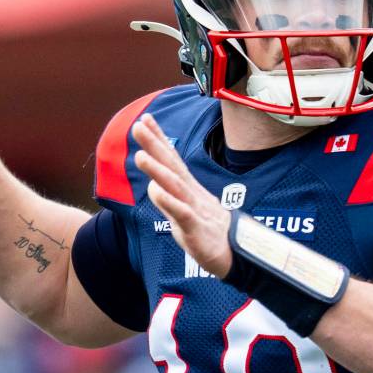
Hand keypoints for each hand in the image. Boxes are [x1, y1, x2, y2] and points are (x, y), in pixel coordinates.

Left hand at [132, 113, 232, 277]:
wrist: (234, 254)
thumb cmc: (206, 230)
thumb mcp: (184, 210)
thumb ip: (169, 196)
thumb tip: (153, 184)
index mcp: (187, 187)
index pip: (171, 159)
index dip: (159, 139)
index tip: (145, 118)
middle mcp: (190, 193)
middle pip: (171, 166)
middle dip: (154, 145)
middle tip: (138, 125)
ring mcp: (193, 209)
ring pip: (174, 186)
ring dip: (157, 170)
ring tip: (140, 155)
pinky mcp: (195, 228)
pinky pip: (181, 213)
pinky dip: (169, 202)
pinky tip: (155, 190)